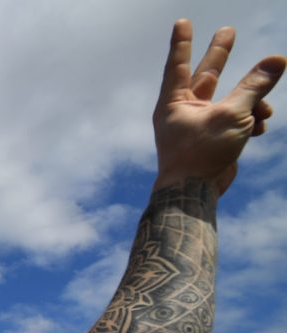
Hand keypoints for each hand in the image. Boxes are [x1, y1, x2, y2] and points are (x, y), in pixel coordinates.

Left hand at [153, 20, 284, 194]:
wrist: (194, 193)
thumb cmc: (201, 153)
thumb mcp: (232, 114)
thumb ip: (255, 86)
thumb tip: (277, 60)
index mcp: (174, 102)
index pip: (178, 63)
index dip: (182, 42)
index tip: (182, 21)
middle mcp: (183, 111)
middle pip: (207, 75)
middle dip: (221, 54)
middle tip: (229, 30)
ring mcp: (199, 125)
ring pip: (230, 100)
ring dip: (252, 101)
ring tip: (264, 111)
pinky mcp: (214, 138)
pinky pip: (236, 120)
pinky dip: (251, 120)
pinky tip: (261, 127)